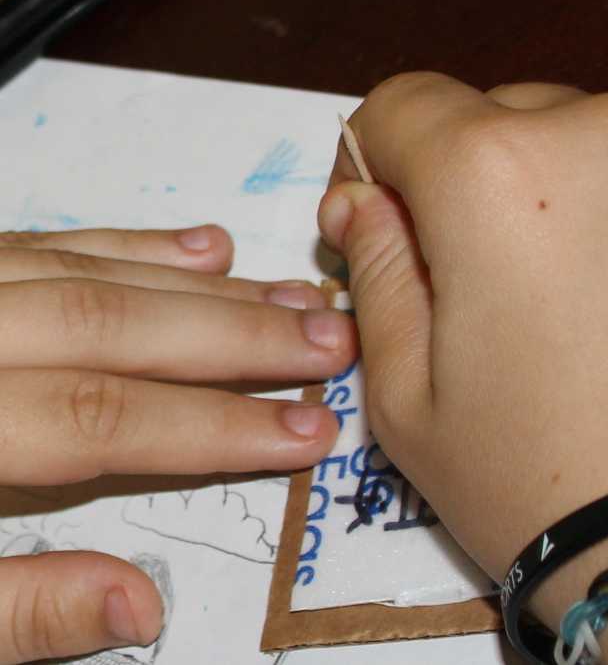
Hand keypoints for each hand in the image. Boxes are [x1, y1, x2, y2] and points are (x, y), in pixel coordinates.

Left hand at [0, 224, 355, 662]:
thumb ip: (13, 613)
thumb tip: (139, 607)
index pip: (101, 421)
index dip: (214, 427)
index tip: (306, 431)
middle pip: (113, 325)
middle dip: (236, 337)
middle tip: (331, 339)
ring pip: (92, 272)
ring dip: (202, 285)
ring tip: (290, 293)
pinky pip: (50, 240)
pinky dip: (133, 243)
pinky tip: (198, 245)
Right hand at [319, 73, 607, 664]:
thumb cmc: (531, 477)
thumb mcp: (403, 388)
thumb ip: (374, 265)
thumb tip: (362, 198)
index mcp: (493, 175)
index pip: (400, 104)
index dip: (372, 161)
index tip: (381, 224)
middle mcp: (598, 129)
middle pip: (487, 114)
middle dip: (458, 176)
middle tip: (471, 272)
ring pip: (569, 131)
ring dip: (542, 185)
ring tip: (555, 286)